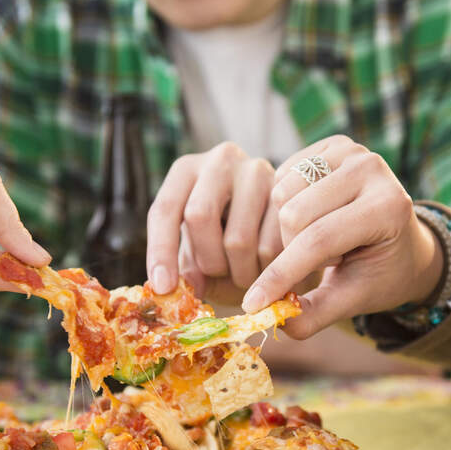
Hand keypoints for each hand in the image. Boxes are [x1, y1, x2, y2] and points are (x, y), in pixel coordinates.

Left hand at [146, 142, 280, 298]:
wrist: (272, 219)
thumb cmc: (223, 237)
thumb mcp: (197, 249)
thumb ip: (187, 269)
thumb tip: (184, 289)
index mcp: (186, 170)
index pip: (165, 209)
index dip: (160, 252)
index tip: (163, 288)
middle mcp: (221, 160)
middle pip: (200, 216)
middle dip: (206, 260)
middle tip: (217, 276)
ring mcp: (258, 171)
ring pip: (238, 239)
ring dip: (239, 273)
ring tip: (244, 274)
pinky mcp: (290, 193)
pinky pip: (272, 247)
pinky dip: (266, 271)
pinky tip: (267, 268)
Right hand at [241, 135, 442, 337]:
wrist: (401, 238)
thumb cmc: (378, 271)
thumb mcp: (353, 298)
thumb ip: (316, 314)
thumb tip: (277, 324)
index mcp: (388, 206)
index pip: (319, 240)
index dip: (281, 275)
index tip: (252, 304)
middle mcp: (372, 167)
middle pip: (294, 213)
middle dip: (292, 250)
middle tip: (318, 263)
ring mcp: (352, 149)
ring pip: (282, 192)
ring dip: (289, 228)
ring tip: (319, 240)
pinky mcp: (332, 144)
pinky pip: (282, 175)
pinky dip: (286, 205)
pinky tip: (312, 218)